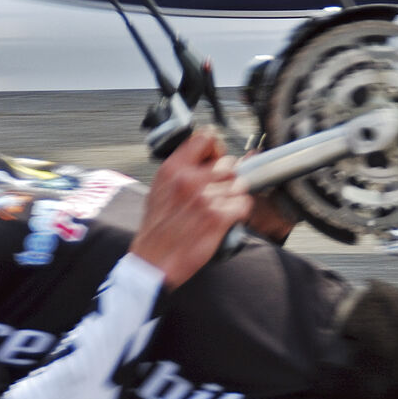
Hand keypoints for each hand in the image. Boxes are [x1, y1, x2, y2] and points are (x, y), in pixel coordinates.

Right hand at [131, 130, 249, 288]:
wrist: (153, 261)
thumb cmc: (157, 229)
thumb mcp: (159, 188)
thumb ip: (182, 170)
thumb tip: (207, 158)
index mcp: (173, 168)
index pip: (206, 137)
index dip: (216, 148)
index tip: (216, 159)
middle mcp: (190, 179)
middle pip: (229, 163)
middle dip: (227, 177)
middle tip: (218, 191)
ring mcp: (206, 198)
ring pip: (240, 184)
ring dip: (234, 196)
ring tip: (220, 207)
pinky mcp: (218, 217)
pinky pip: (244, 204)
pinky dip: (239, 212)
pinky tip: (225, 219)